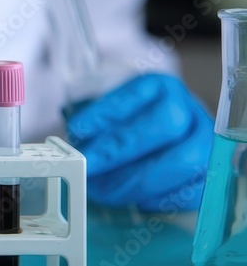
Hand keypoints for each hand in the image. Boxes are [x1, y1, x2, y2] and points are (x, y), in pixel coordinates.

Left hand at [66, 73, 212, 211]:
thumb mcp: (108, 112)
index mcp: (162, 87)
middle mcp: (189, 111)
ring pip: (184, 160)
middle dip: (121, 150)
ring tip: (102, 189)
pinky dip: (156, 197)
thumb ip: (97, 122)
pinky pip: (190, 190)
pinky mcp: (209, 176)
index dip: (105, 113)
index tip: (76, 130)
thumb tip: (78, 139)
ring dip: (136, 180)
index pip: (137, 95)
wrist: (154, 137)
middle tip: (88, 167)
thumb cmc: (125, 124)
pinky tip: (129, 198)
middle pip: (166, 125)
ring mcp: (204, 143)